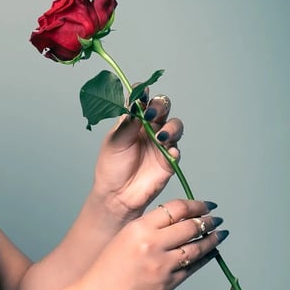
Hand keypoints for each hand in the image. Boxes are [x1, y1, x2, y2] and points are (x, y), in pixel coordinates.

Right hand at [80, 198, 222, 289]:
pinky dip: (205, 258)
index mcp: (140, 228)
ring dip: (212, 239)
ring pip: (197, 248)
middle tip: (216, 219)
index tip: (206, 205)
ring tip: (220, 234)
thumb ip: (151, 226)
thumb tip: (182, 218)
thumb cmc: (110, 265)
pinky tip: (211, 253)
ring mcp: (162, 266)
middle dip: (209, 221)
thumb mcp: (126, 236)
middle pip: (191, 227)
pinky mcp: (168, 284)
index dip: (196, 205)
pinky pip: (193, 268)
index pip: (177, 208)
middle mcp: (152, 245)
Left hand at [92, 93, 183, 217]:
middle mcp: (150, 127)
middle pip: (162, 107)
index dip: (143, 93)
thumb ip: (126, 123)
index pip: (142, 100)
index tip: (140, 93)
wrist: (117, 195)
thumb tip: (135, 104)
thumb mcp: (114, 142)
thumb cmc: (112, 168)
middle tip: (150, 115)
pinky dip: (175, 149)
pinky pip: (177, 149)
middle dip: (159, 106)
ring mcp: (161, 143)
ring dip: (171, 128)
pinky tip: (169, 152)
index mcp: (134, 120)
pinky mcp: (169, 159)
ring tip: (160, 137)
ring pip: (175, 125)